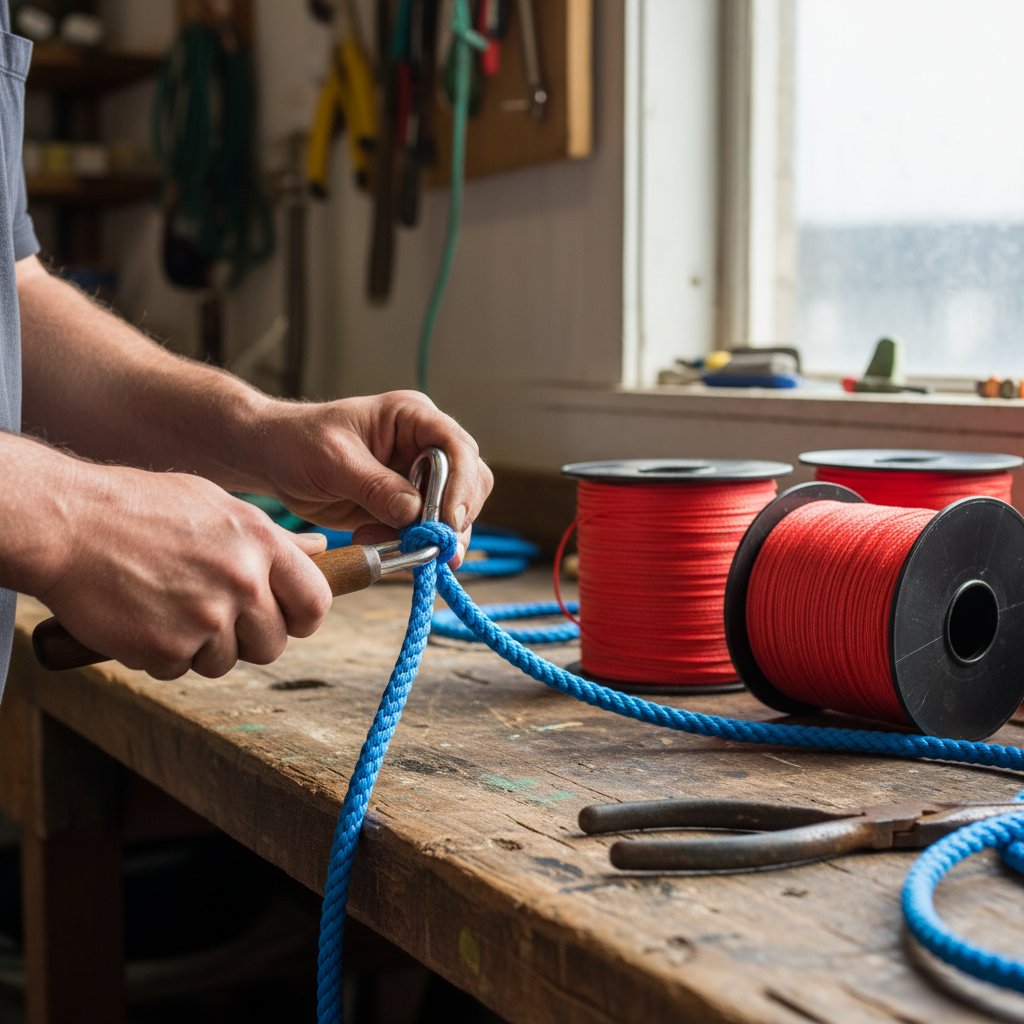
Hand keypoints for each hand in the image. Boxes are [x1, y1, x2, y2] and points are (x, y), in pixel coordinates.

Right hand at [37, 464, 331, 679]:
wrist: (67, 523)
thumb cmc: (142, 509)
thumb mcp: (217, 506)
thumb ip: (272, 537)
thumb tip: (320, 550)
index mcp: (262, 542)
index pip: (316, 602)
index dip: (301, 618)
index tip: (283, 618)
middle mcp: (243, 581)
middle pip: (273, 645)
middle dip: (247, 640)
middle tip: (211, 615)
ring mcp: (206, 618)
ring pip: (226, 662)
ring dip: (200, 648)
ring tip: (169, 606)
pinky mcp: (167, 648)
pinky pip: (180, 669)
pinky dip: (161, 653)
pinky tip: (142, 617)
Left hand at [253, 391, 493, 563]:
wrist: (274, 460)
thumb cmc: (299, 442)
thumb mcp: (333, 461)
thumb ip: (374, 486)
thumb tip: (414, 512)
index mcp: (413, 418)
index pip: (457, 447)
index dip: (461, 484)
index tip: (449, 520)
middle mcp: (425, 447)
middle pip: (469, 482)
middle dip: (456, 517)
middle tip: (436, 547)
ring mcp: (418, 478)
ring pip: (454, 513)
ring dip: (433, 538)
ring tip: (399, 550)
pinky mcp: (406, 507)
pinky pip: (425, 532)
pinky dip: (411, 547)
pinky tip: (379, 546)